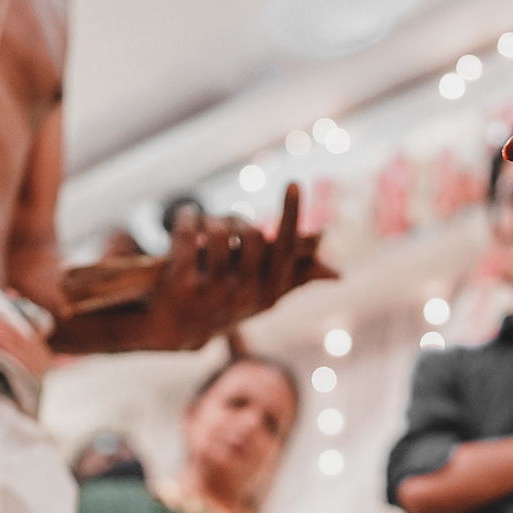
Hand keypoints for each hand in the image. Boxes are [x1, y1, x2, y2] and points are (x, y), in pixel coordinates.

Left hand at [138, 186, 336, 349]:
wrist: (174, 329)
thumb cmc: (225, 303)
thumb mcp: (263, 294)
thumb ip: (298, 279)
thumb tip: (339, 274)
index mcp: (267, 296)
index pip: (284, 249)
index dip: (290, 215)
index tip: (293, 183)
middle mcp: (243, 297)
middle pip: (250, 235)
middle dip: (235, 219)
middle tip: (225, 220)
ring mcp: (212, 291)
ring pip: (218, 232)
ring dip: (207, 219)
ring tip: (200, 223)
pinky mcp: (180, 283)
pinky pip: (187, 232)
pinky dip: (185, 217)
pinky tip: (185, 217)